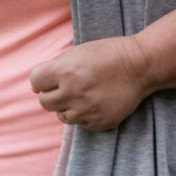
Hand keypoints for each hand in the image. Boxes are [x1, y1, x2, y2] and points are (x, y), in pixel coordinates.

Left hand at [29, 37, 151, 131]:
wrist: (140, 65)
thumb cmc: (107, 54)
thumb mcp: (78, 52)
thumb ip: (56, 67)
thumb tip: (39, 84)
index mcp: (65, 71)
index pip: (35, 82)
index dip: (42, 79)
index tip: (50, 78)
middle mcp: (73, 92)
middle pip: (45, 102)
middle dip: (52, 93)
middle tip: (67, 86)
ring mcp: (86, 111)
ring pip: (61, 115)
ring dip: (68, 105)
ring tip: (84, 93)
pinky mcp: (98, 123)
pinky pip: (80, 123)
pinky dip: (84, 114)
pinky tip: (96, 101)